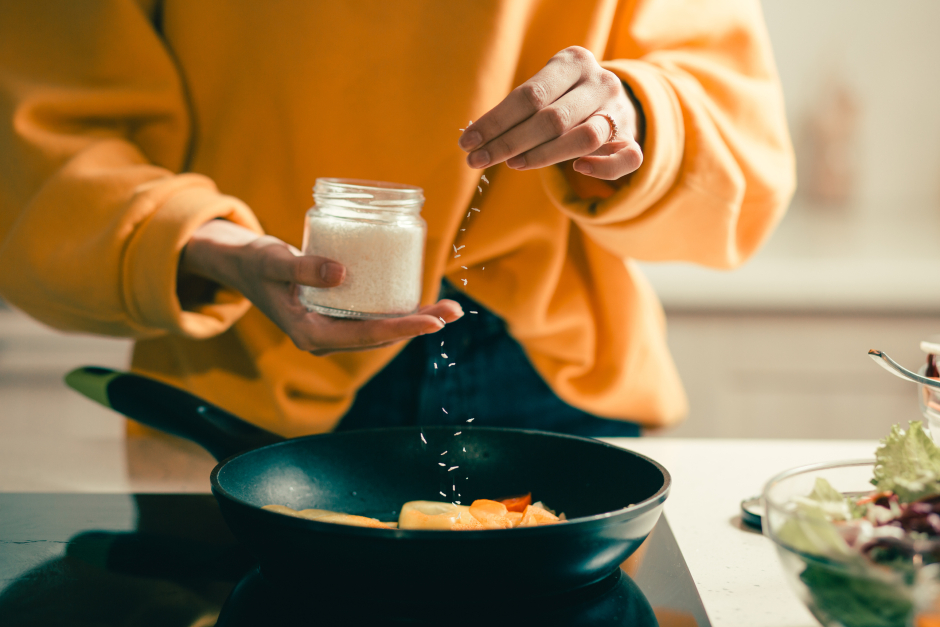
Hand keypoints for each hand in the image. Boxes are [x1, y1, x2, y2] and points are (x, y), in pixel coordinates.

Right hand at [179, 220, 461, 355]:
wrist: (241, 265)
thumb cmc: (255, 262)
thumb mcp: (274, 261)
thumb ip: (303, 267)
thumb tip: (341, 273)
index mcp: (311, 335)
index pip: (367, 336)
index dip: (402, 329)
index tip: (433, 321)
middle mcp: (325, 338)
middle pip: (381, 337)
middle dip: (418, 325)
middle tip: (454, 311)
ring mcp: (332, 329)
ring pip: (380, 329)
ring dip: (414, 319)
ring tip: (449, 308)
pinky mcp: (336, 316)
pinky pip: (373, 317)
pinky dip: (397, 310)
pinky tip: (421, 301)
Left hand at [458, 46, 641, 179]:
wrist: (614, 99)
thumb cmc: (564, 97)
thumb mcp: (545, 87)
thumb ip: (520, 108)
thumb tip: (475, 138)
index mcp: (574, 62)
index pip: (529, 95)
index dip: (495, 122)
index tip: (467, 142)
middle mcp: (600, 83)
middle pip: (551, 118)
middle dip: (509, 143)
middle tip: (478, 161)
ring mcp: (618, 111)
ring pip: (584, 138)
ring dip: (543, 156)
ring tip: (513, 164)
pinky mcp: (632, 138)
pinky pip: (625, 157)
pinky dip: (602, 168)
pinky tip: (577, 169)